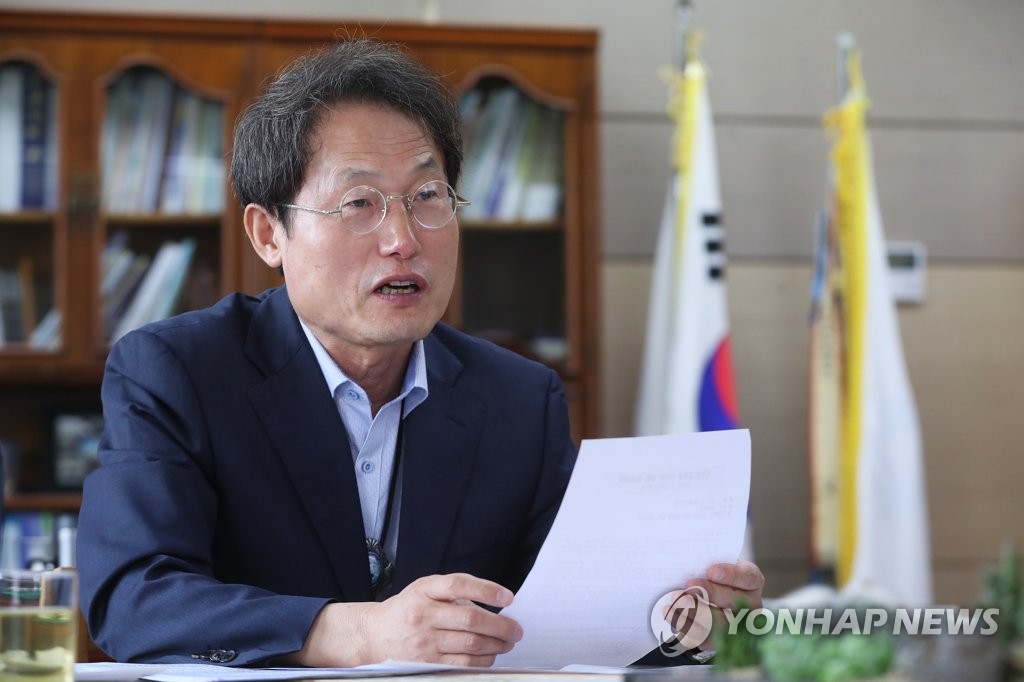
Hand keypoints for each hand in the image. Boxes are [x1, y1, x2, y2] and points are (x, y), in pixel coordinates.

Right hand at [293, 573, 522, 666]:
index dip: (486, 589)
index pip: (458, 585)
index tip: (508, 597)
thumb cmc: (409, 609)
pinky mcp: (426, 664)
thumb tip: (496, 605)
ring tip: (508, 642)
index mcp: (424, 590)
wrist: (376, 634)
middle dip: (501, 625)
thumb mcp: (426, 589)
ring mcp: (424, 642)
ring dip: (496, 644)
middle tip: (517, 629)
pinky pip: (462, 664)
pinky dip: (483, 660)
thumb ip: (455, 593)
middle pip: (470, 619)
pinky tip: (491, 654)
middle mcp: (423, 615)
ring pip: (470, 645)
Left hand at [657, 560, 764, 651]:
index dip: (731, 575)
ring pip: (720, 623)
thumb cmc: (709, 574)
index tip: (711, 571)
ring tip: (675, 602)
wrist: (704, 595)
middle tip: (689, 587)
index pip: (748, 578)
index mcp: (752, 582)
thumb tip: (687, 560)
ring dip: (695, 612)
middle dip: (710, 593)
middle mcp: (750, 605)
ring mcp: (739, 625)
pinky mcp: (721, 641)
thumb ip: (704, 563)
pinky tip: (671, 616)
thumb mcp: (711, 564)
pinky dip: (686, 626)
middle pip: (734, 601)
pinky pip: (705, 638)